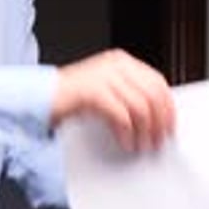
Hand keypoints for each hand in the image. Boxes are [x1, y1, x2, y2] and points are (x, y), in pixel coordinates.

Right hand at [51, 49, 174, 151]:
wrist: (38, 98)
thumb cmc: (69, 99)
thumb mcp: (105, 93)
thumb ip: (127, 97)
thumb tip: (153, 118)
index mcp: (121, 62)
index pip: (157, 81)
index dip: (167, 107)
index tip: (169, 126)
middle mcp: (115, 65)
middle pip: (152, 94)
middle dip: (159, 122)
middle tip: (157, 141)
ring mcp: (103, 76)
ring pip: (140, 106)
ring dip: (144, 131)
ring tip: (141, 146)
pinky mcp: (92, 91)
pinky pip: (121, 115)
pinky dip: (126, 133)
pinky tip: (126, 143)